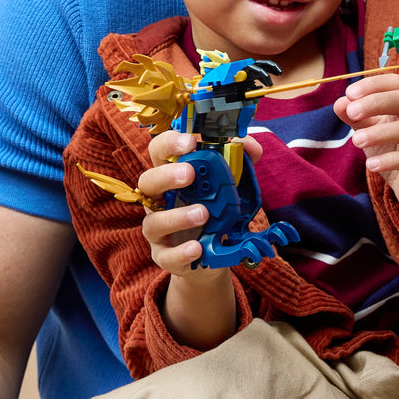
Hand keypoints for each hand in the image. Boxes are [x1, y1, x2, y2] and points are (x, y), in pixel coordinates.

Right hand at [136, 130, 264, 273]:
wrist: (214, 253)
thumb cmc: (216, 211)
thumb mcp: (230, 185)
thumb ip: (239, 162)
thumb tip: (250, 146)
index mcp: (171, 177)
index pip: (160, 152)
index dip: (170, 143)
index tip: (190, 142)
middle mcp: (159, 201)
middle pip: (148, 182)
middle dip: (167, 175)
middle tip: (191, 174)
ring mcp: (159, 230)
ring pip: (154, 222)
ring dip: (177, 217)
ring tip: (203, 214)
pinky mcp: (165, 256)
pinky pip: (167, 255)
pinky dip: (181, 252)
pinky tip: (198, 247)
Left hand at [336, 73, 398, 220]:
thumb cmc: (394, 155)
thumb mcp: (371, 134)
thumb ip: (356, 118)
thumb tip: (340, 103)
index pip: (397, 84)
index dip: (374, 85)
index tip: (349, 93)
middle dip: (376, 103)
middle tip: (351, 112)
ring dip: (379, 132)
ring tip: (356, 141)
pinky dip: (390, 161)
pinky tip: (371, 165)